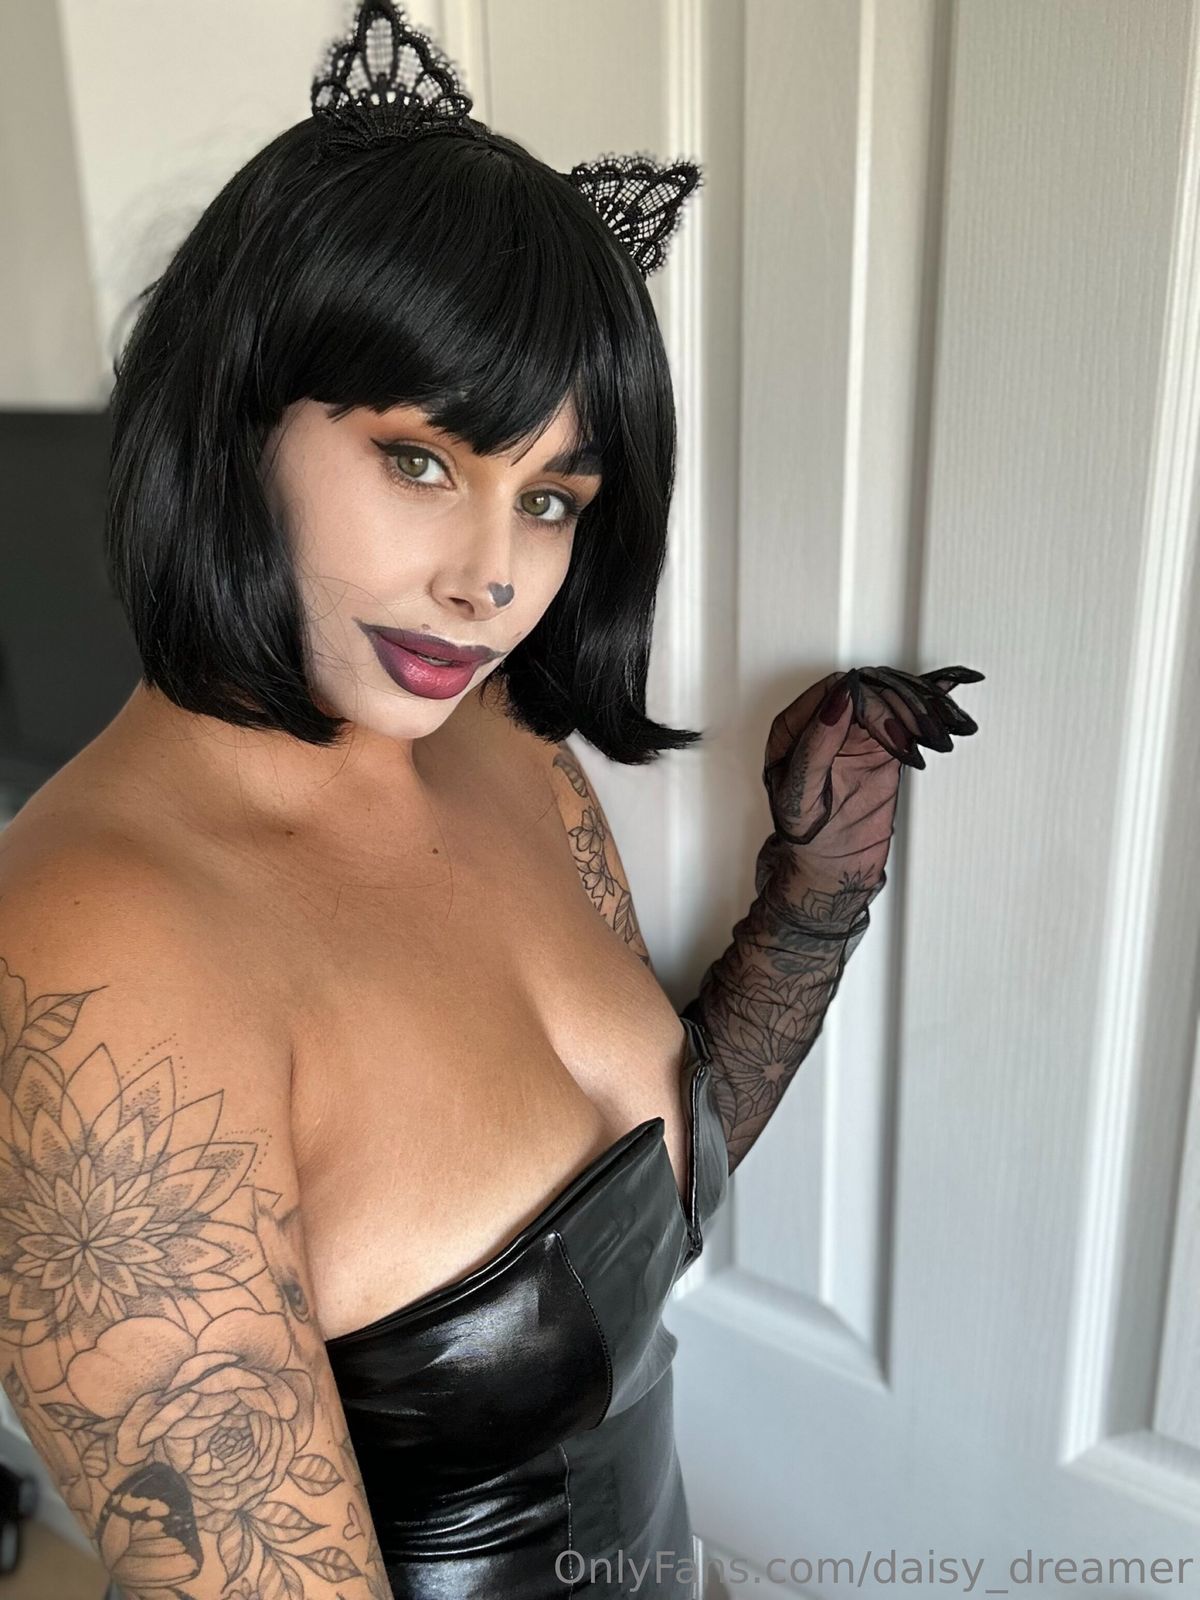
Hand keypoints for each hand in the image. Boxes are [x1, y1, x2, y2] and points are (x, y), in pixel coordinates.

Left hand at [761, 664, 984, 921]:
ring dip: (919, 707)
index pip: (835, 693)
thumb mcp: (799, 795)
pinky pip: (905, 718)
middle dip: (898, 707)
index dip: (866, 700)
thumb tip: (837, 702)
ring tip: (938, 727)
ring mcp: (857, 732)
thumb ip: (814, 747)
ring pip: (891, 701)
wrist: (829, 863)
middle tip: (918, 733)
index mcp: (795, 728)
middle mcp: (827, 723)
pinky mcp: (883, 745)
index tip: (890, 726)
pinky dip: (927, 705)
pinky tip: (947, 692)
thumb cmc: (804, 834)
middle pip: (869, 692)